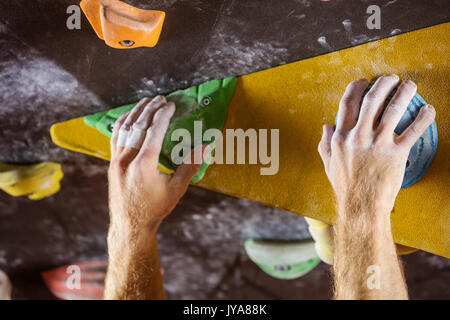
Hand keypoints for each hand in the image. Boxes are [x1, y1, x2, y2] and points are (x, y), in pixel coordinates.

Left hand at [108, 96, 207, 247]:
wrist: (130, 225)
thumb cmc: (155, 209)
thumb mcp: (176, 189)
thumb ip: (189, 165)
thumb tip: (205, 147)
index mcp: (144, 165)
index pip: (154, 131)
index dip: (163, 115)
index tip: (170, 105)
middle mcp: (127, 160)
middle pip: (138, 126)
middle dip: (151, 109)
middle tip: (161, 99)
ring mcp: (116, 161)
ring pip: (124, 129)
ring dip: (135, 113)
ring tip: (146, 102)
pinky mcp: (111, 164)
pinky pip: (114, 138)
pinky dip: (121, 124)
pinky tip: (127, 116)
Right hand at [318, 75, 435, 216]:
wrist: (360, 206)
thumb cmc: (345, 186)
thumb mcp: (329, 164)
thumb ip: (325, 143)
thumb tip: (326, 126)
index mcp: (341, 137)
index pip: (347, 104)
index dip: (355, 88)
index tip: (363, 81)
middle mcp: (358, 136)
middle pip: (371, 100)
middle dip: (382, 84)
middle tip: (391, 78)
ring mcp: (378, 144)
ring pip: (393, 109)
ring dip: (403, 93)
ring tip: (409, 85)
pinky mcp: (396, 153)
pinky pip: (413, 131)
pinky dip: (423, 118)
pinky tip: (429, 109)